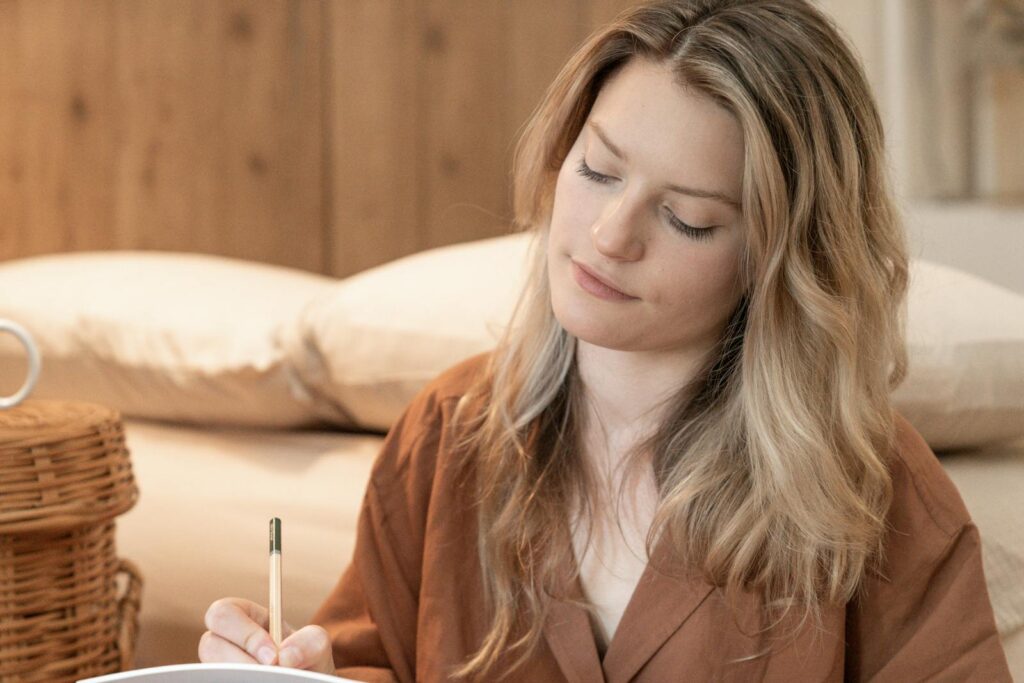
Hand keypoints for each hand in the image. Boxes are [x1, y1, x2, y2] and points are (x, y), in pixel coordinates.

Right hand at [199, 597, 335, 673]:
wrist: (303, 681)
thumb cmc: (307, 659)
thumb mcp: (315, 645)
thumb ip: (309, 642)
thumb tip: (286, 656)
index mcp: (244, 618)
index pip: (224, 613)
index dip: (245, 634)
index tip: (273, 657)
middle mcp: (225, 642)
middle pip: (209, 645)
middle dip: (242, 662)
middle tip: (271, 675)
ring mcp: (219, 668)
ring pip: (213, 672)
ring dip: (245, 678)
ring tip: (273, 682)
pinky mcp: (220, 681)